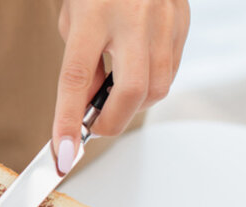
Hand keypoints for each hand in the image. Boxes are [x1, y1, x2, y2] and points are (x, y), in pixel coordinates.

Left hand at [52, 0, 189, 173]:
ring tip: (112, 96)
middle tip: (93, 128)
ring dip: (132, 105)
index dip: (67, 120)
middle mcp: (133, 18)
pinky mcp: (183, 23)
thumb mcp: (74, 19)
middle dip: (111, 122)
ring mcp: (164, 21)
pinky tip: (135, 74)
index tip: (63, 152)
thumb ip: (81, 63)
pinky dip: (150, 85)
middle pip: (131, 91)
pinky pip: (171, 71)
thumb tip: (90, 105)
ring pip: (157, 87)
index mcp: (94, 14)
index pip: (76, 78)